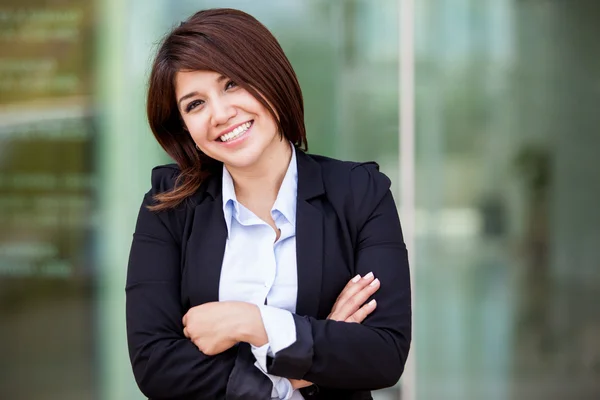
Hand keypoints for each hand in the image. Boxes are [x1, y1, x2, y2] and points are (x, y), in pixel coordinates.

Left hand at [182, 301, 247, 355]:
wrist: (239, 321)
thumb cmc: (228, 311)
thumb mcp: (210, 307)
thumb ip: (200, 315)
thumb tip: (200, 321)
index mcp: (191, 315)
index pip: (186, 322)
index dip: (194, 324)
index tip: (201, 326)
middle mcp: (191, 328)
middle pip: (189, 333)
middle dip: (197, 333)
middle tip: (210, 331)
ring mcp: (197, 339)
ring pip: (198, 343)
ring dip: (205, 341)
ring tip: (218, 335)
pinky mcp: (205, 349)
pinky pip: (206, 350)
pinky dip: (212, 347)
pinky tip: (220, 340)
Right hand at [290, 273, 379, 390]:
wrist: (308, 356)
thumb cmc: (319, 346)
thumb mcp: (326, 333)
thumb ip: (334, 327)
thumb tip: (342, 321)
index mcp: (331, 317)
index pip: (341, 297)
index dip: (349, 286)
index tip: (358, 276)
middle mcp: (334, 318)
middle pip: (348, 297)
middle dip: (361, 285)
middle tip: (371, 275)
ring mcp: (338, 323)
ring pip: (352, 304)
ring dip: (365, 292)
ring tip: (376, 284)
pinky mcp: (343, 331)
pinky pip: (355, 319)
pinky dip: (364, 310)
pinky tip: (374, 303)